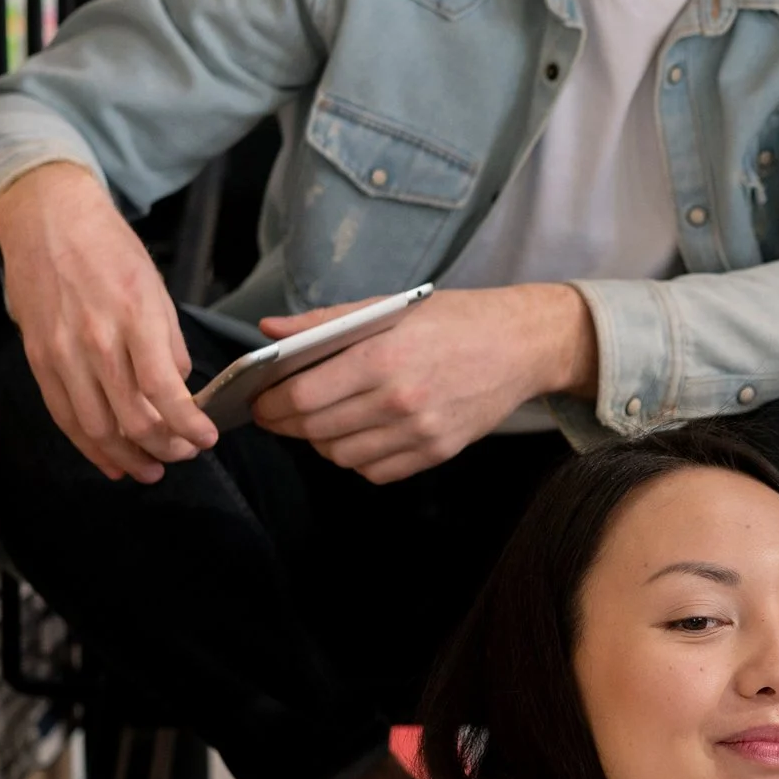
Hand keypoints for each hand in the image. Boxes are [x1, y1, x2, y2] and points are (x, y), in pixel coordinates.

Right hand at [0, 163, 218, 481]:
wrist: (49, 220)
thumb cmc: (109, 250)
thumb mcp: (157, 290)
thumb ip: (170, 345)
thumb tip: (179, 391)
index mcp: (135, 319)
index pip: (164, 392)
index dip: (189, 426)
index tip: (206, 438)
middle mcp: (97, 341)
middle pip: (132, 419)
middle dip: (165, 448)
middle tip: (183, 456)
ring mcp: (63, 353)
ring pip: (96, 428)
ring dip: (128, 457)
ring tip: (151, 469)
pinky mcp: (39, 359)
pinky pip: (64, 416)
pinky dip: (88, 445)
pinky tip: (110, 459)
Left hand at [250, 284, 595, 480]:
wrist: (521, 345)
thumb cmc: (454, 320)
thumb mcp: (389, 307)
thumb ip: (325, 321)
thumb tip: (269, 332)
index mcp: (384, 357)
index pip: (303, 397)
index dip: (269, 404)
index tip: (257, 401)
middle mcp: (401, 400)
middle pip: (316, 430)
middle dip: (285, 424)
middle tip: (275, 413)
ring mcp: (421, 432)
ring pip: (341, 456)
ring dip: (320, 442)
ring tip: (320, 422)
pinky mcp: (438, 453)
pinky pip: (376, 472)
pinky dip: (356, 459)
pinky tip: (358, 435)